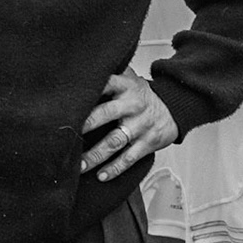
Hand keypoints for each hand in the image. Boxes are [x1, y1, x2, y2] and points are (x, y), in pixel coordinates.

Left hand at [79, 68, 177, 182]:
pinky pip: (129, 158)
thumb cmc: (142, 95)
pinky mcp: (147, 143)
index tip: (69, 101)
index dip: (88, 91)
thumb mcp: (129, 79)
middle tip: (67, 136)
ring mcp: (140, 125)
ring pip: (114, 141)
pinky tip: (101, 175)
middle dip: (86, 125)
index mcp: (125, 86)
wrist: (175, 108)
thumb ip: (110, 73)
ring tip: (79, 165)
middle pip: (106, 113)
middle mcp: (132, 105)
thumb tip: (82, 67)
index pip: (105, 83)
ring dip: (95, 155)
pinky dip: (114, 168)